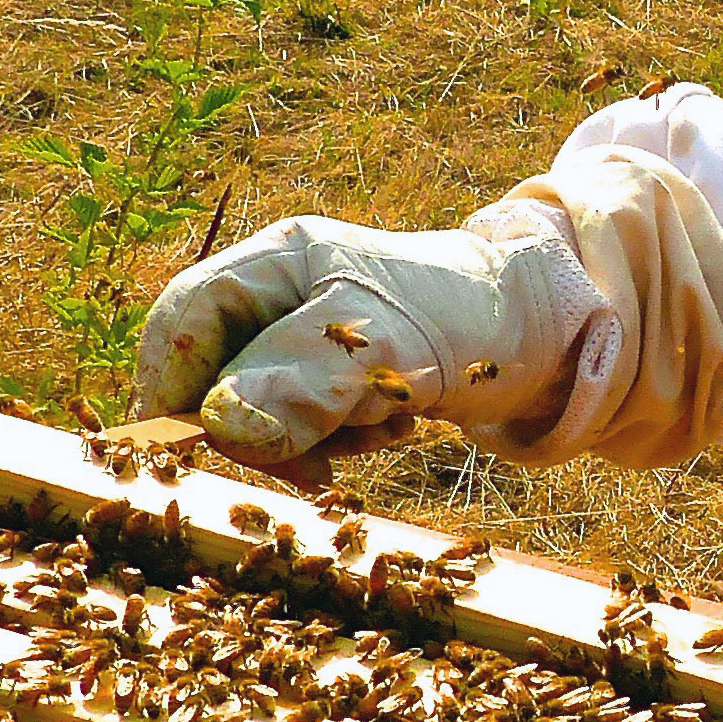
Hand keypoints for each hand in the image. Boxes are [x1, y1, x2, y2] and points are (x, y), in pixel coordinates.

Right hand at [132, 214, 578, 461]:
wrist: (549, 337)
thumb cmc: (466, 317)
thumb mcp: (382, 344)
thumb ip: (301, 381)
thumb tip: (220, 428)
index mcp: (279, 260)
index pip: (183, 320)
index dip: (173, 385)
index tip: (191, 447)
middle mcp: (284, 294)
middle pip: (216, 373)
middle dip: (257, 424)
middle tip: (311, 461)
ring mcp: (310, 339)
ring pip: (261, 411)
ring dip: (309, 439)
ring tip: (377, 426)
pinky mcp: (340, 381)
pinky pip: (305, 428)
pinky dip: (341, 442)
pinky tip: (392, 428)